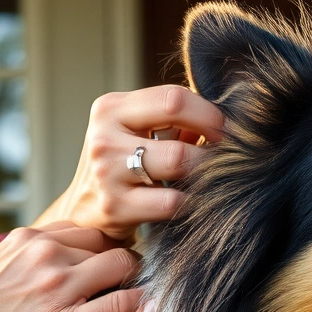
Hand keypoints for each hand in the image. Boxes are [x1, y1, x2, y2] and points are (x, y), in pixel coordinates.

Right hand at [34, 85, 227, 240]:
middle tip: (227, 155)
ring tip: (211, 175)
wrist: (84, 213)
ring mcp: (106, 172)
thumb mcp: (134, 133)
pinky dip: (191, 200)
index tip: (225, 130)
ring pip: (178, 161)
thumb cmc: (121, 166)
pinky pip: (172, 201)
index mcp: (110, 109)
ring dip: (204, 169)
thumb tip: (224, 118)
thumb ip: (172, 120)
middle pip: (177, 127)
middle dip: (211, 141)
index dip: (208, 113)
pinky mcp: (115, 207)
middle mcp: (104, 136)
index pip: (173, 98)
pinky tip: (192, 200)